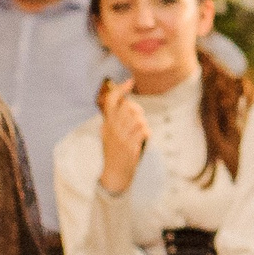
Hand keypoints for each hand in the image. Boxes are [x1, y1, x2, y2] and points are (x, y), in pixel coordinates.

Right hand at [98, 79, 148, 195]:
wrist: (114, 173)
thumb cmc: (113, 152)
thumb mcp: (107, 134)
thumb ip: (112, 119)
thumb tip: (122, 101)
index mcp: (106, 124)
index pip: (111, 101)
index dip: (120, 89)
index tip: (129, 81)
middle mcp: (113, 129)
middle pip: (129, 108)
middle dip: (137, 110)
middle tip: (139, 118)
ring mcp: (122, 138)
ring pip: (139, 119)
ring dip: (143, 123)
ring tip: (140, 131)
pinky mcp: (131, 146)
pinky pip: (144, 131)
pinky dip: (147, 133)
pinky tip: (144, 138)